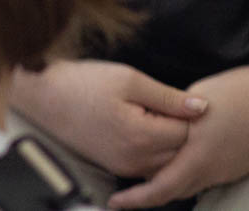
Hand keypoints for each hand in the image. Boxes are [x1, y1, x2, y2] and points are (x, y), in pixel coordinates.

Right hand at [13, 61, 207, 179]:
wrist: (46, 98)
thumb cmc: (86, 83)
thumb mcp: (131, 80)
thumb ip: (169, 98)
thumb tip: (203, 107)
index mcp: (141, 137)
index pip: (187, 133)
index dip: (189, 113)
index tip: (178, 96)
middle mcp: (134, 160)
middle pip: (179, 151)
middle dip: (182, 129)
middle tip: (170, 102)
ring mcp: (124, 167)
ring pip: (165, 161)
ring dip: (169, 140)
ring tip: (156, 111)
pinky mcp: (116, 166)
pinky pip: (149, 164)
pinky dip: (155, 148)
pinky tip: (146, 123)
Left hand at [108, 37, 248, 207]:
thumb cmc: (246, 89)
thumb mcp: (200, 97)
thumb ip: (175, 117)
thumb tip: (155, 126)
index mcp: (198, 153)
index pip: (159, 187)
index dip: (134, 199)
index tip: (114, 201)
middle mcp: (211, 169)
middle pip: (172, 192)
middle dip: (147, 196)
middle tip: (125, 196)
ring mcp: (228, 171)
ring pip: (190, 186)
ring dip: (169, 184)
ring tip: (148, 178)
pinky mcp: (240, 167)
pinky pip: (207, 178)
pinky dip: (189, 175)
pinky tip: (185, 162)